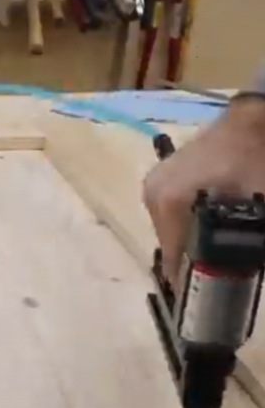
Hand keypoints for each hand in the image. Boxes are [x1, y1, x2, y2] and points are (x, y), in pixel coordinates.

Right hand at [143, 97, 264, 283]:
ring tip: (210, 251)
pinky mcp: (165, 175)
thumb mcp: (260, 201)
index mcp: (167, 200)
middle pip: (171, 242)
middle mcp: (153, 193)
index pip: (174, 254)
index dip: (189, 278)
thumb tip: (247, 268)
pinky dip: (187, 222)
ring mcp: (156, 182)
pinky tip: (207, 225)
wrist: (259, 112)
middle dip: (190, 257)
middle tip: (214, 271)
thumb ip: (248, 238)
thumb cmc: (256, 158)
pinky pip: (171, 211)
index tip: (204, 295)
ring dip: (189, 240)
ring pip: (171, 228)